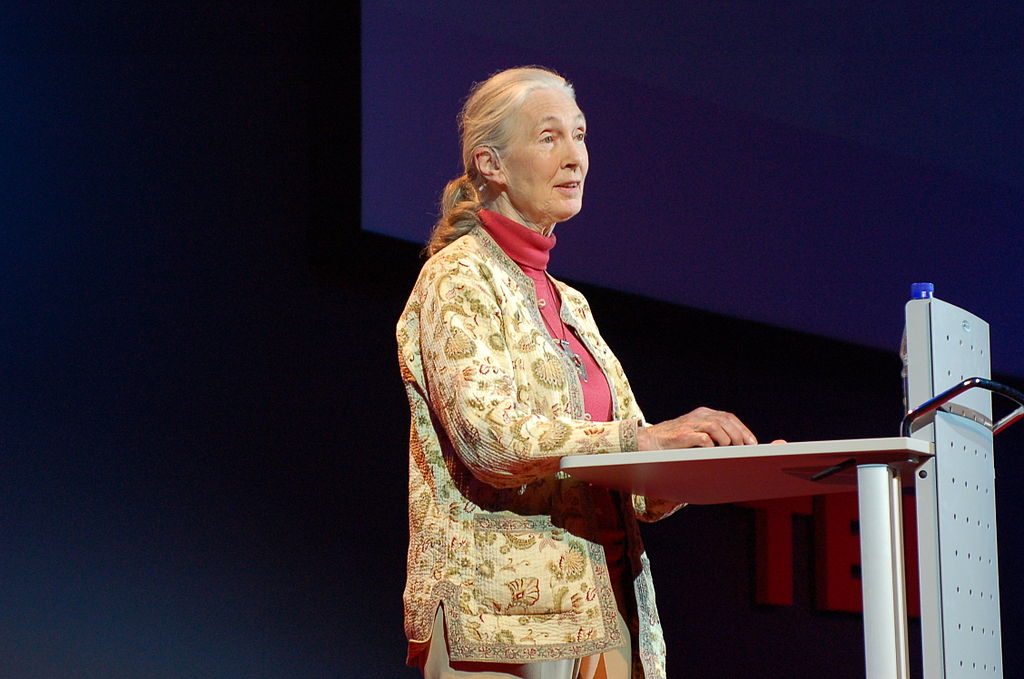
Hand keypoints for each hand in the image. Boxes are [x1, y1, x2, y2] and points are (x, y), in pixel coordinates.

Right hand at [637, 406, 756, 449]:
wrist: (650, 442)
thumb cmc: (676, 442)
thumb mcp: (696, 433)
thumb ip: (712, 435)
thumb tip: (735, 445)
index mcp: (703, 413)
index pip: (728, 417)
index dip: (742, 429)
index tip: (752, 442)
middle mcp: (698, 416)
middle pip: (725, 420)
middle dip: (739, 435)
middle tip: (744, 449)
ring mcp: (690, 424)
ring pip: (717, 426)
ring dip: (727, 439)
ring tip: (730, 450)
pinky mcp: (683, 435)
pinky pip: (703, 438)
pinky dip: (711, 446)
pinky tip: (713, 453)